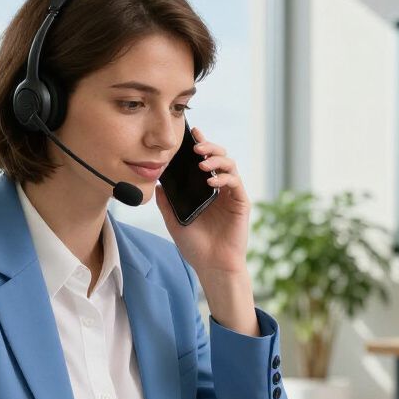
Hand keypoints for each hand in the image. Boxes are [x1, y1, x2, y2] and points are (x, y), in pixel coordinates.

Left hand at [154, 126, 250, 276]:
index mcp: (205, 189)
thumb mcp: (174, 221)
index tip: (192, 133)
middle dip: (209, 146)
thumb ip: (166, 202)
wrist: (212, 266)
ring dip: (216, 159)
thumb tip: (157, 183)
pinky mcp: (241, 203)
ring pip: (230, 165)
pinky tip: (211, 181)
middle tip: (196, 145)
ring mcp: (232, 194)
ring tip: (202, 163)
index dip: (201, 144)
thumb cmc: (195, 246)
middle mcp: (220, 188)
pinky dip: (224, 178)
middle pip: (219, 157)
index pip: (205, 161)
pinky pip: (235, 183)